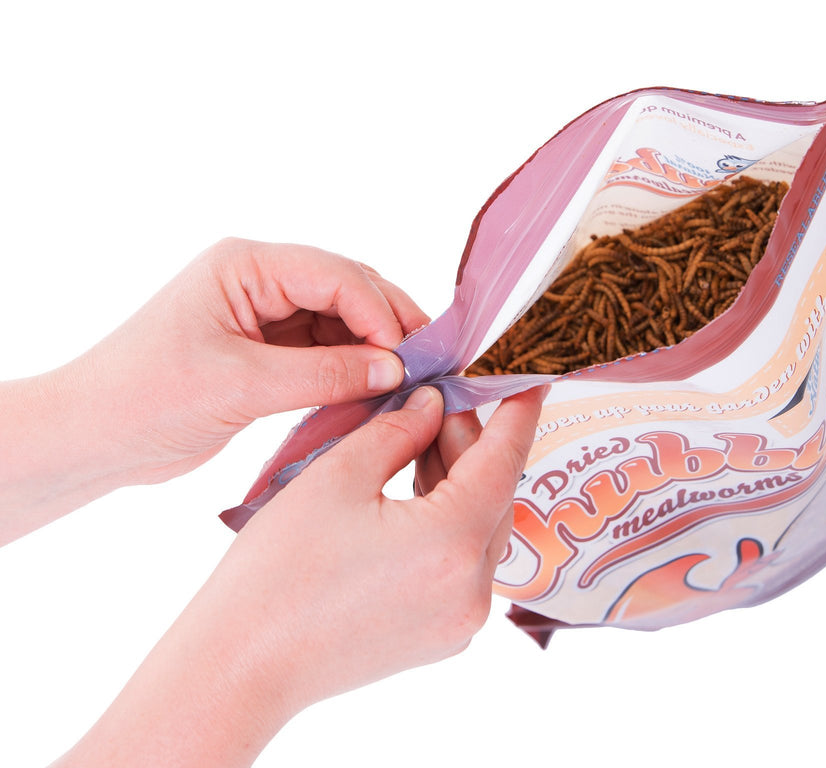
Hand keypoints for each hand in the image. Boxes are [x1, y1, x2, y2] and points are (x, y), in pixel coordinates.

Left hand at [1, 238, 427, 542]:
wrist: (96, 437)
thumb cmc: (147, 398)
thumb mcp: (242, 385)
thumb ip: (324, 374)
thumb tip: (396, 370)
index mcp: (245, 266)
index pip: (337, 276)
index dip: (382, 314)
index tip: (412, 360)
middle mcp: (259, 280)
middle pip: (348, 291)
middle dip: (390, 326)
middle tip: (430, 367)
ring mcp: (264, 315)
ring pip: (342, 323)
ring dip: (374, 351)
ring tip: (406, 386)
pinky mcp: (267, 351)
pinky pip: (325, 352)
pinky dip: (351, 372)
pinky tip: (373, 394)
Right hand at [50, 385, 544, 766]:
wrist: (241, 665)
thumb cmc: (278, 572)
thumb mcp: (338, 476)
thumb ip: (399, 430)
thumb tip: (433, 405)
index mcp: (453, 542)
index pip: (505, 459)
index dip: (518, 411)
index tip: (529, 377)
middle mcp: (473, 588)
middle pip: (492, 493)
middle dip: (469, 442)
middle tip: (438, 400)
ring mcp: (461, 619)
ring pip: (479, 528)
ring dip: (457, 481)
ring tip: (418, 440)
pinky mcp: (442, 636)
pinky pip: (463, 564)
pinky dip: (448, 522)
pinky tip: (413, 493)